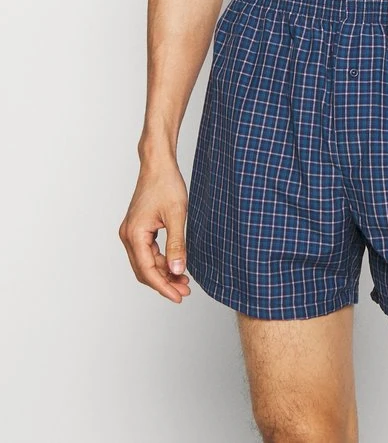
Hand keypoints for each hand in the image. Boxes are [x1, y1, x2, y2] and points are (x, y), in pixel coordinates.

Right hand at [119, 160, 191, 301]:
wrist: (158, 164)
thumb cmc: (167, 184)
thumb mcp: (177, 215)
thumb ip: (177, 245)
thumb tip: (178, 271)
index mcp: (135, 234)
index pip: (147, 271)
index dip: (163, 287)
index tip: (178, 297)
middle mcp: (128, 236)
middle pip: (144, 270)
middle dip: (164, 282)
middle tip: (185, 291)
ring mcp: (131, 232)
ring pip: (145, 262)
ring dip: (163, 273)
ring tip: (183, 280)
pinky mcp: (137, 229)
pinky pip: (147, 252)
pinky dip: (161, 260)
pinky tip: (175, 264)